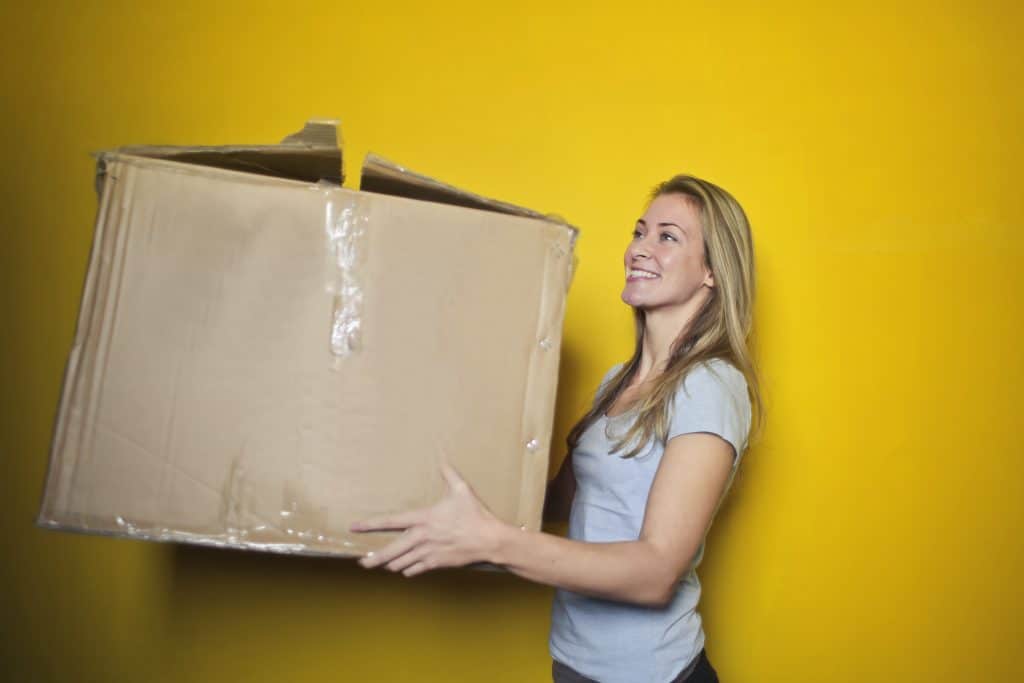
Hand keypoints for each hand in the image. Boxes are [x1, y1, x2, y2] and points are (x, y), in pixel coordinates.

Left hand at [349, 462, 505, 576]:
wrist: (488, 540)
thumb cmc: (475, 514)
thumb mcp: (462, 490)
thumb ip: (448, 474)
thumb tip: (442, 457)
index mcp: (423, 518)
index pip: (390, 521)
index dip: (370, 524)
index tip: (355, 527)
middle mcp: (421, 537)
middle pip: (390, 551)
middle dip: (374, 559)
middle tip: (362, 563)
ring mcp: (428, 552)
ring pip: (401, 563)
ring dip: (391, 564)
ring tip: (383, 565)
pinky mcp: (436, 564)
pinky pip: (415, 570)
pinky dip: (408, 570)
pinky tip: (406, 569)